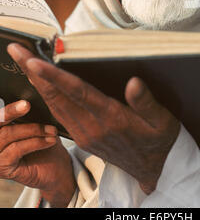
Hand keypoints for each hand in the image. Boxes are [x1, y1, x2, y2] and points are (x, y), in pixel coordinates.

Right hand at [0, 98, 75, 206]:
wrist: (57, 168)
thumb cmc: (45, 141)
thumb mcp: (35, 123)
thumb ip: (25, 113)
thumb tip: (25, 99)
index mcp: (1, 128)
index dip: (6, 109)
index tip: (17, 100)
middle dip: (11, 112)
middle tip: (26, 105)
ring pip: (7, 134)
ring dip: (33, 129)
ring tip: (52, 129)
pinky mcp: (3, 168)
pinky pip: (17, 149)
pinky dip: (36, 142)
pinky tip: (50, 140)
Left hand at [7, 43, 179, 194]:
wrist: (154, 169)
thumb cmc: (159, 139)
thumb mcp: (162, 121)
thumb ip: (146, 102)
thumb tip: (134, 82)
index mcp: (112, 118)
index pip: (77, 93)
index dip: (55, 76)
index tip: (34, 61)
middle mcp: (93, 127)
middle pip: (56, 96)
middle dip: (33, 73)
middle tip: (16, 50)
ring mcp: (84, 135)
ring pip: (54, 105)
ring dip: (36, 82)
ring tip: (22, 60)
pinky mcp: (82, 138)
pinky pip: (59, 113)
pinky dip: (46, 95)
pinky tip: (40, 82)